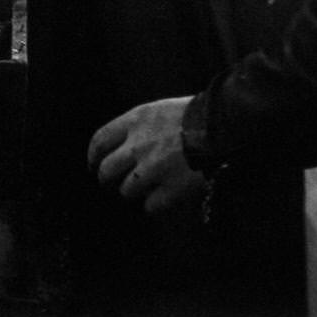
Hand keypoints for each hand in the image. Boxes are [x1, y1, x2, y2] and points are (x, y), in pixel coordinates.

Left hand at [87, 96, 205, 213]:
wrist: (223, 129)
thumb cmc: (196, 116)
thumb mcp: (160, 110)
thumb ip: (140, 127)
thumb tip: (127, 145)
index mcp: (135, 121)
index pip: (100, 140)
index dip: (93, 156)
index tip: (93, 164)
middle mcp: (138, 145)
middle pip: (107, 170)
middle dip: (106, 180)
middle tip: (111, 185)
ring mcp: (153, 170)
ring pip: (126, 190)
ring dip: (132, 193)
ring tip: (142, 191)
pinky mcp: (171, 190)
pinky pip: (150, 206)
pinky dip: (153, 206)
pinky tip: (161, 200)